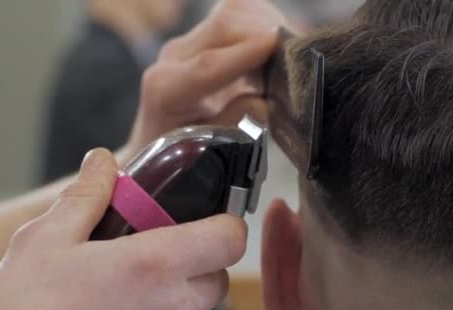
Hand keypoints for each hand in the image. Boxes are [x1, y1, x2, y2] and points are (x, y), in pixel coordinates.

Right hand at [0, 149, 246, 309]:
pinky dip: (162, 306)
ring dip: (181, 280)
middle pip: (219, 273)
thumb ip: (87, 195)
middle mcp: (172, 306)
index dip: (227, 220)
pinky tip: (122, 296)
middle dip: (202, 252)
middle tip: (162, 237)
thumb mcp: (47, 239)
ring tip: (133, 267)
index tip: (210, 211)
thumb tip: (102, 163)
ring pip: (198, 302)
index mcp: (155, 266)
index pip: (230, 240)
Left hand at [125, 0, 285, 156]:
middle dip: (266, 34)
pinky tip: (272, 50)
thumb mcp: (207, 149)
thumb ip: (232, 124)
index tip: (276, 45)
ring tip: (283, 56)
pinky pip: (237, 14)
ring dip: (266, 25)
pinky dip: (262, 24)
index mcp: (168, 90)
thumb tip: (264, 104)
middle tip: (294, 60)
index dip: (247, 53)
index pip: (209, 65)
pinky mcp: (202, 35)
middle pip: (224, 26)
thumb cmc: (180, 152)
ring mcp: (187, 42)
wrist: (157, 141)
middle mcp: (172, 58)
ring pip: (232, 12)